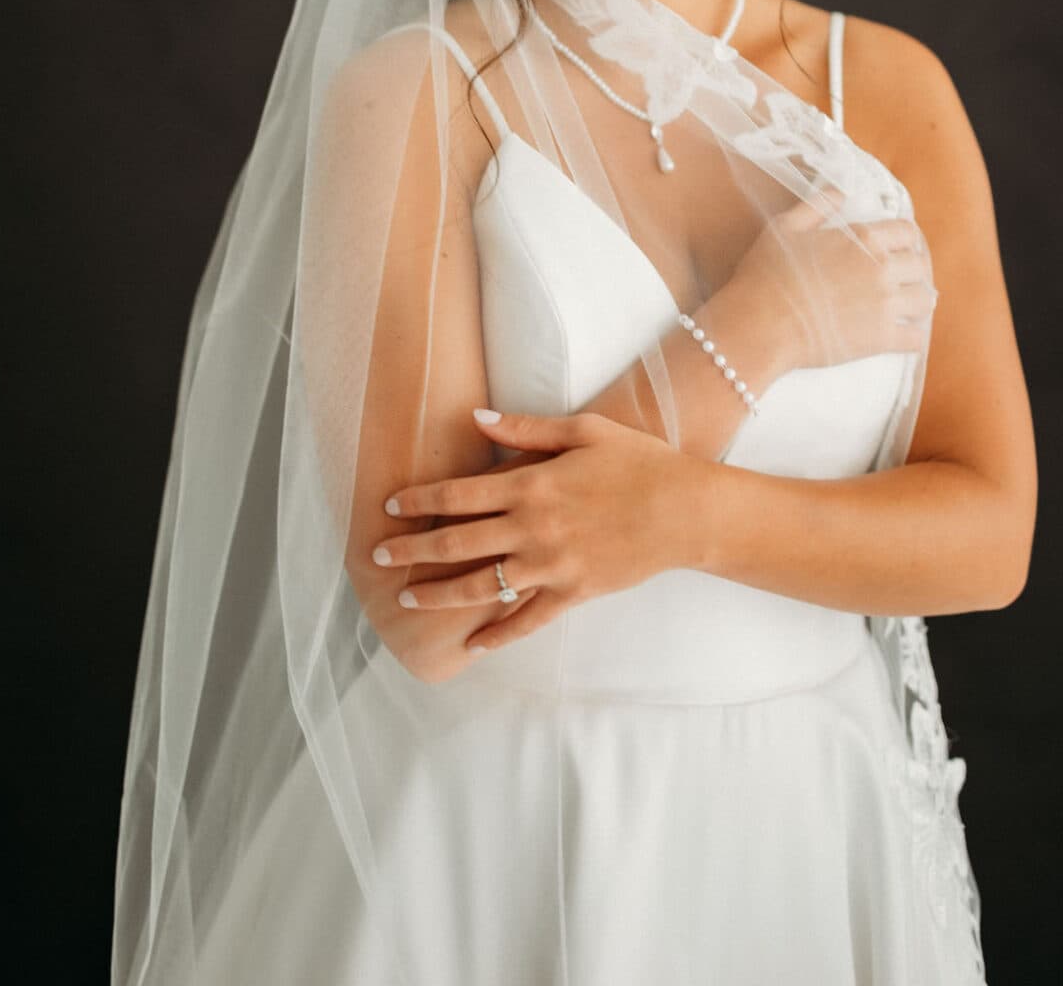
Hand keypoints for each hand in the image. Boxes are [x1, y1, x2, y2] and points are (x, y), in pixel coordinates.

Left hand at [373, 409, 691, 655]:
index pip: (459, 494)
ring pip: (481, 586)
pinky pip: (526, 620)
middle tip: (377, 557)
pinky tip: (471, 645)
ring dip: (439, 595)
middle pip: (458, 543)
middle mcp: (533, 528)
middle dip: (413, 550)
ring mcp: (551, 566)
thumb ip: (525, 428)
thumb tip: (475, 418)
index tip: (390, 506)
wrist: (685, 510)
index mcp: (531, 484)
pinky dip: (496, 635)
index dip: (420, 500)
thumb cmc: (636, 461)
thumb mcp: (582, 430)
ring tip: (407, 600)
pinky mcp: (572, 593)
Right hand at [731, 185, 936, 378]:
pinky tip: (903, 335)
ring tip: (908, 307)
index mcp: (863, 239)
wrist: (760, 323)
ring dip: (918, 302)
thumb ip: (817, 205)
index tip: (899, 249)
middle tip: (904, 280)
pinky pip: (915, 338)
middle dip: (914, 271)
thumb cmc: (767, 273)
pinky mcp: (882, 338)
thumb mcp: (785, 227)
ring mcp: (885, 304)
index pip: (907, 232)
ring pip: (925, 301)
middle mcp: (881, 268)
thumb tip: (841, 192)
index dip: (905, 240)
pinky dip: (913, 336)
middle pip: (920, 266)